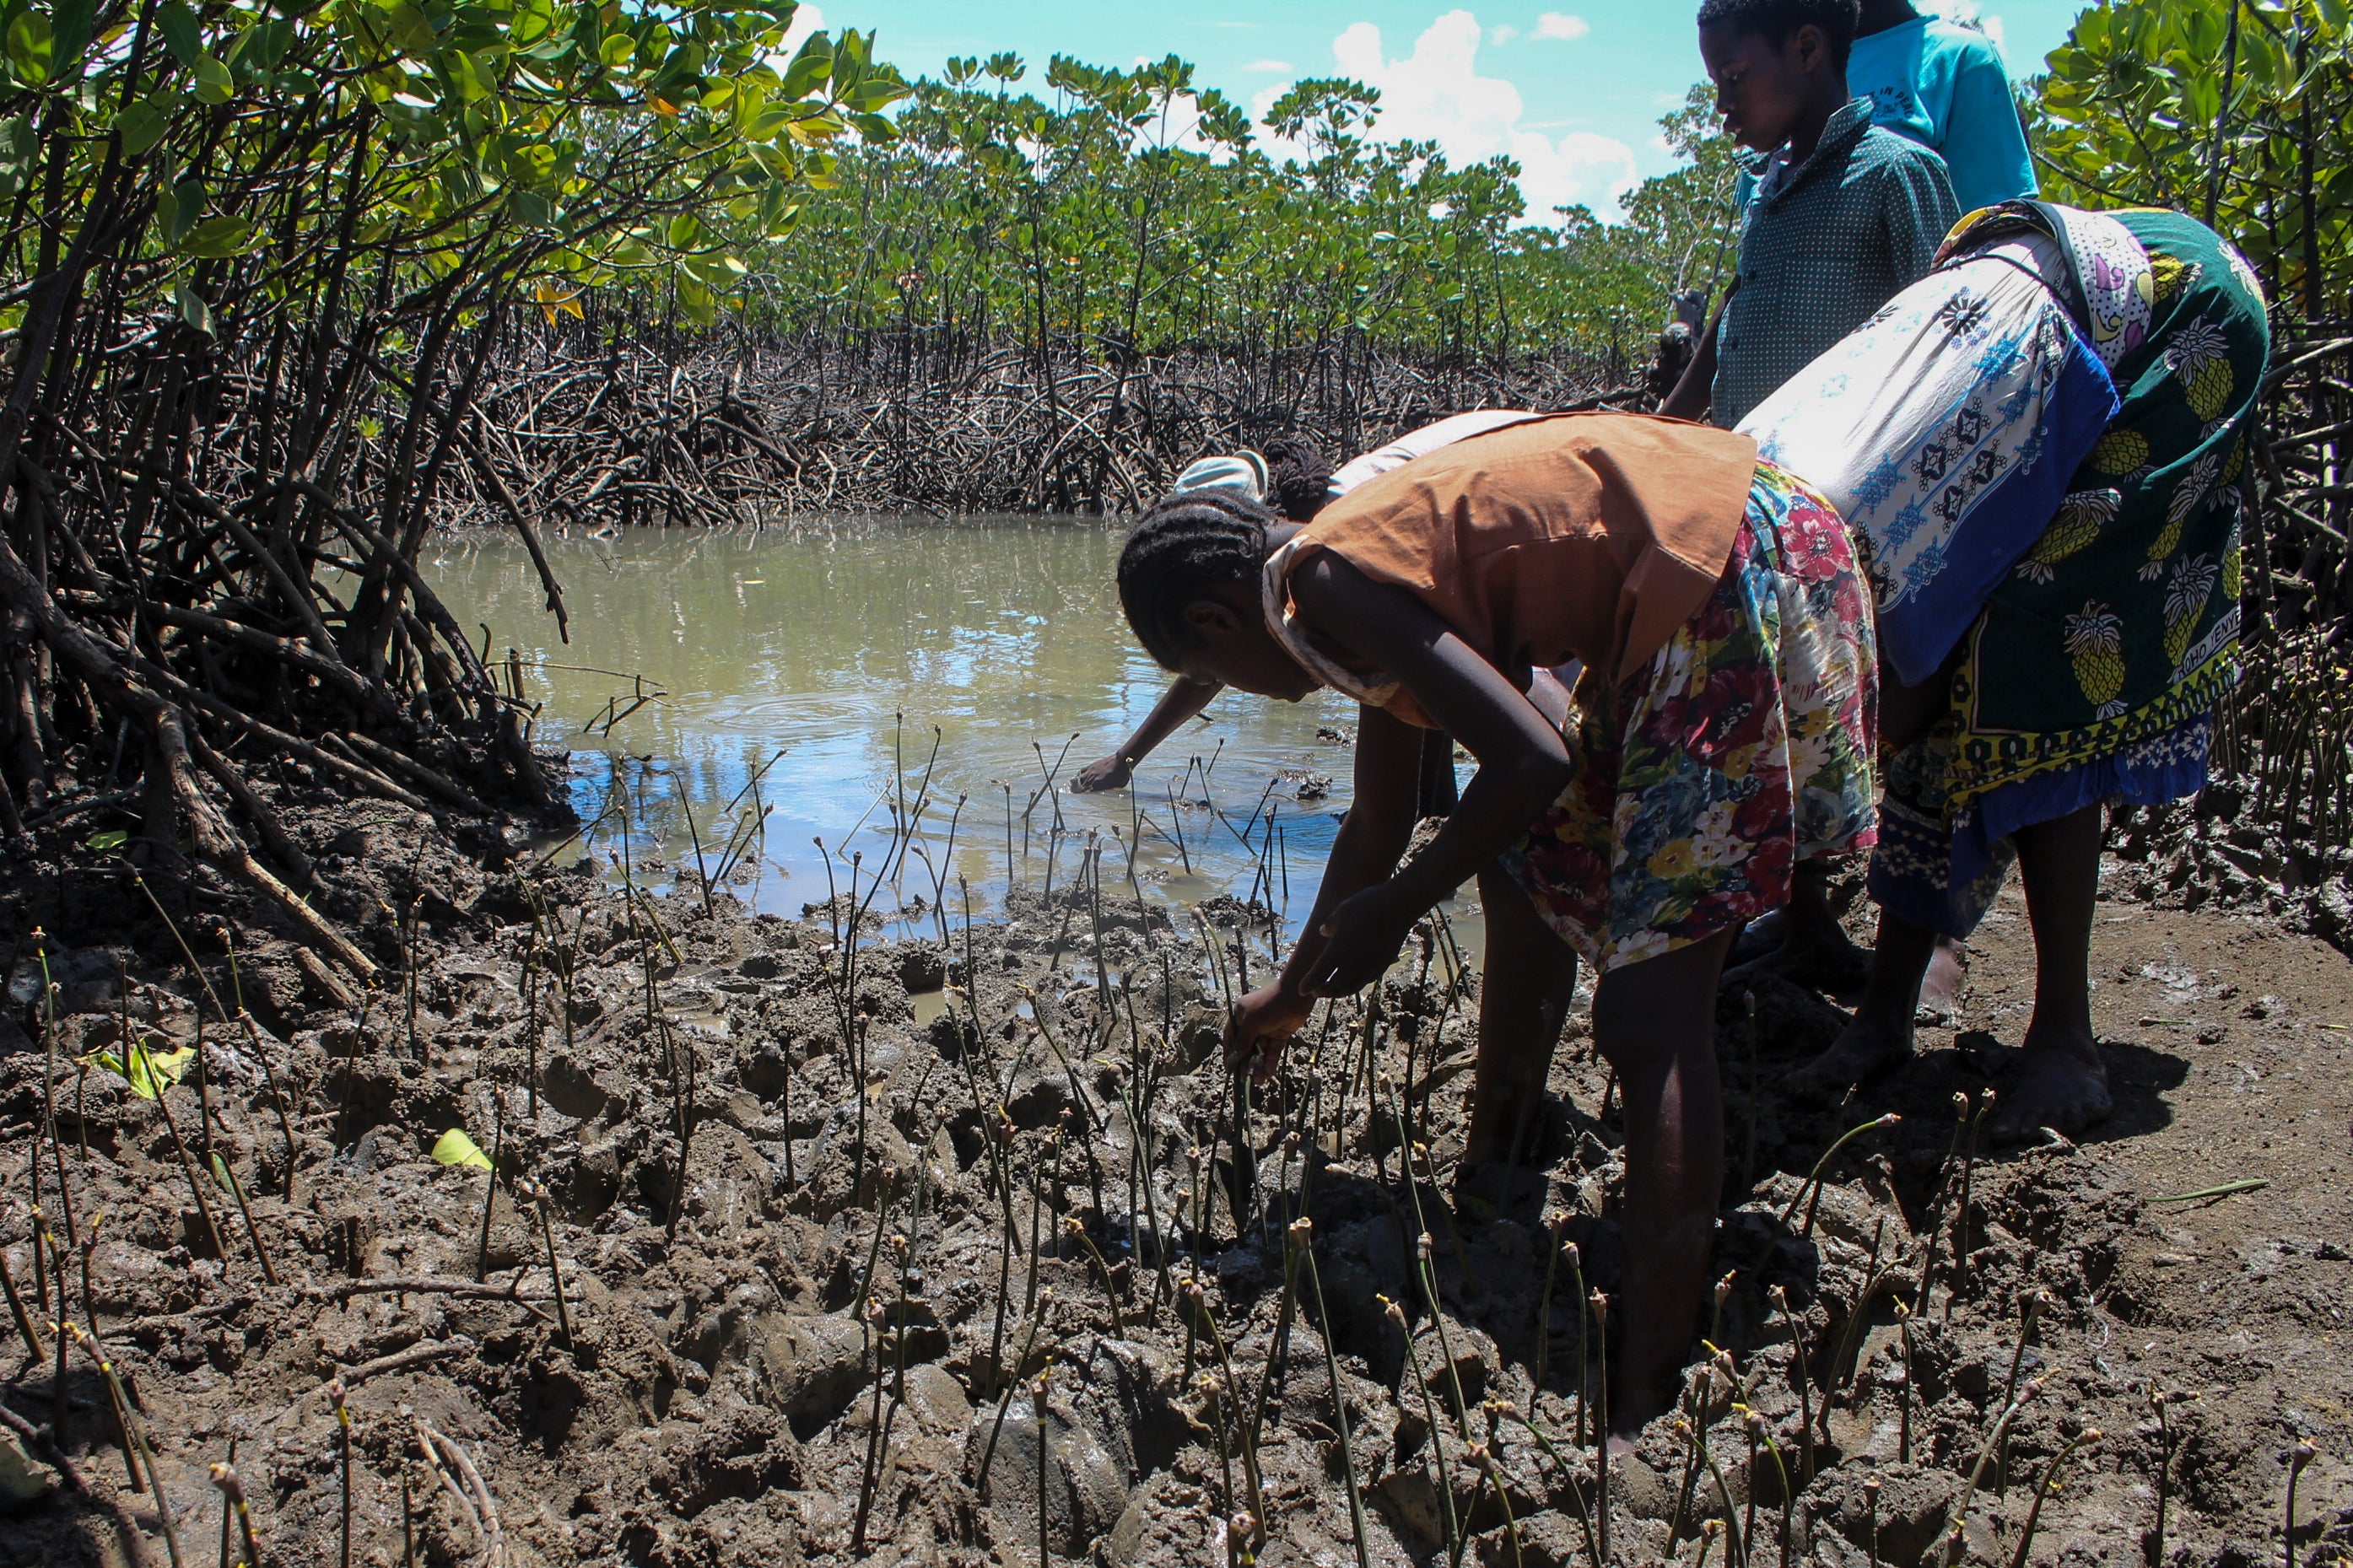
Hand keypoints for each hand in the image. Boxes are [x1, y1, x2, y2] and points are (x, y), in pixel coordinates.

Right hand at [1070, 753, 1132, 792]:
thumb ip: (1109, 789)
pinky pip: (1082, 771)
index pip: (1087, 793)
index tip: (1081, 799)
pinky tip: (1079, 776)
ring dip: (1078, 783)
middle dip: (1079, 791)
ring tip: (1076, 787)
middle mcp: (1092, 778)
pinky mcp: (1092, 765)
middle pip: (1082, 787)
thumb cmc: (1122, 774)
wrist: (1121, 760)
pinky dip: (1079, 774)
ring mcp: (1091, 771)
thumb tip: (1107, 791)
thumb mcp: (1118, 786)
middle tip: (1076, 794)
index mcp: (1098, 785)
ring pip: (1080, 779)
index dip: (1084, 796)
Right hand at [1225, 984, 1313, 1081]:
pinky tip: (1269, 1073)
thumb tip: (1233, 1057)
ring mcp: (1266, 1030)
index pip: (1231, 1038)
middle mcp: (1252, 1023)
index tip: (1229, 1069)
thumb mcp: (1251, 1023)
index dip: (1230, 1053)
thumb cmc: (1268, 1006)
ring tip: (1259, 1081)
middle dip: (1246, 1063)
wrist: (1295, 997)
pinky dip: (1271, 1061)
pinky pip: (1273, 1051)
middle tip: (1245, 1079)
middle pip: (1246, 1047)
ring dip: (1259, 1066)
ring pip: (1260, 1051)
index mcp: (1240, 1016)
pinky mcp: (1279, 1035)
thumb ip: (1243, 1042)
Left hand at [1299, 883, 1417, 999]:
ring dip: (1339, 992)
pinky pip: (1365, 981)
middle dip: (1322, 992)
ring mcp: (1369, 967)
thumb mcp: (1341, 911)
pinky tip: (1352, 981)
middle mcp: (1352, 964)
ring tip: (1332, 991)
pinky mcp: (1382, 965)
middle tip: (1315, 992)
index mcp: (1337, 951)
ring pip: (1351, 988)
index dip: (1307, 985)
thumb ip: (1330, 925)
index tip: (1301, 990)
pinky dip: (1354, 985)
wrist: (1398, 907)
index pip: (1318, 975)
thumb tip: (1323, 932)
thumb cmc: (1366, 905)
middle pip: (1333, 988)